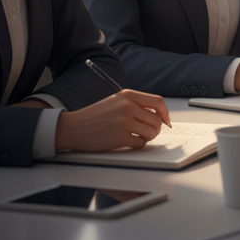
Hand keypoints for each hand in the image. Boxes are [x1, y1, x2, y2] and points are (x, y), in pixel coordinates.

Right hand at [54, 90, 170, 151]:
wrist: (73, 127)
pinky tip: (131, 142)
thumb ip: (136, 103)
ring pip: (152, 132)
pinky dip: (139, 144)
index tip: (166, 121)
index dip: (165, 113)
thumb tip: (159, 114)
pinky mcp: (119, 137)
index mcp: (128, 95)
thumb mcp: (116, 101)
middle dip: (156, 128)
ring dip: (149, 137)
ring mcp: (124, 122)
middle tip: (149, 132)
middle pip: (157, 120)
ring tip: (140, 136)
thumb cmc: (95, 115)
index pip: (158, 102)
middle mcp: (128, 106)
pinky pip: (141, 143)